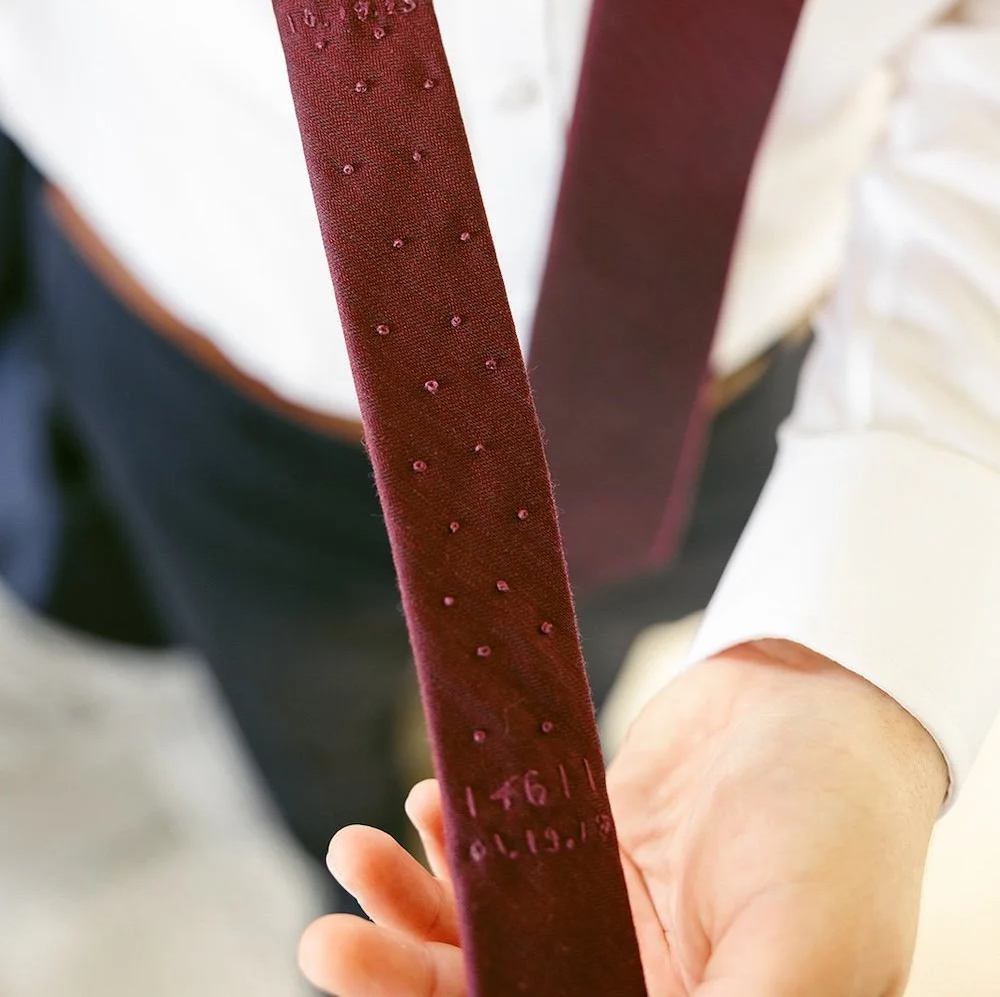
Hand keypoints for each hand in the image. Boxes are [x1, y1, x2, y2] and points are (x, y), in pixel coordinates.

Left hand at [298, 642, 947, 995]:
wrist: (828, 696)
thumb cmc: (838, 830)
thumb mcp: (801, 948)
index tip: (376, 992)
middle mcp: (636, 992)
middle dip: (402, 982)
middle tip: (326, 941)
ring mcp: (604, 921)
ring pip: (481, 937)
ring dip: (407, 906)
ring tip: (352, 852)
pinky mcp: (586, 846)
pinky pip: (501, 854)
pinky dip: (455, 835)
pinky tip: (428, 806)